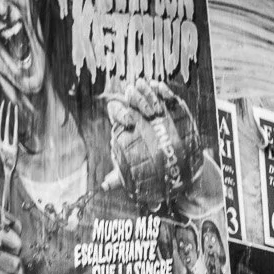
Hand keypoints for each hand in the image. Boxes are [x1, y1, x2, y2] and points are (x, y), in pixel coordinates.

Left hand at [106, 80, 201, 210]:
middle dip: (138, 101)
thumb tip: (105, 186)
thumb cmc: (147, 164)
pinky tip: (168, 98)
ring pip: (143, 87)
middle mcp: (133, 108)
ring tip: (159, 111)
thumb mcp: (134, 172)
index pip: (115, 108)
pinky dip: (163, 89)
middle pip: (129, 94)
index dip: (120, 112)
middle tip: (150, 115)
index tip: (129, 123)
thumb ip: (119, 177)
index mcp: (122, 121)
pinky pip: (159, 87)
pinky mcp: (162, 99)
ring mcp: (147, 101)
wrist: (169, 158)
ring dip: (150, 95)